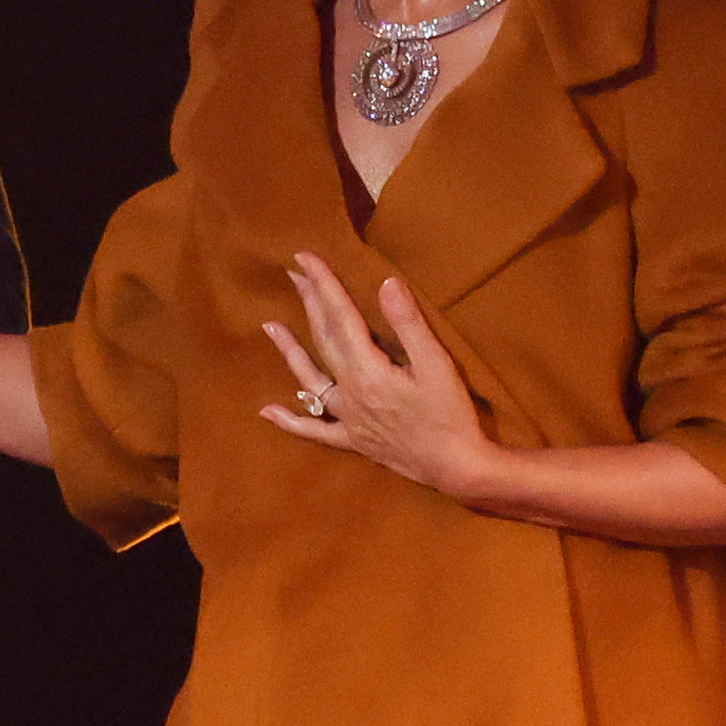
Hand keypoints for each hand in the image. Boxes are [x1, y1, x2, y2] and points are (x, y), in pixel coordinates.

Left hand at [258, 253, 493, 495]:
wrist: (457, 468)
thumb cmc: (451, 415)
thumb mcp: (437, 364)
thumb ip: (408, 324)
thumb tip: (386, 284)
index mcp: (368, 371)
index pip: (340, 317)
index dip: (323, 285)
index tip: (305, 258)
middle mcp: (350, 394)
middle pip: (324, 341)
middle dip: (309, 304)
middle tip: (292, 274)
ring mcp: (348, 419)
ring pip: (309, 381)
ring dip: (290, 352)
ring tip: (269, 326)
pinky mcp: (354, 441)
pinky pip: (316, 431)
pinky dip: (291, 421)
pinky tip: (268, 412)